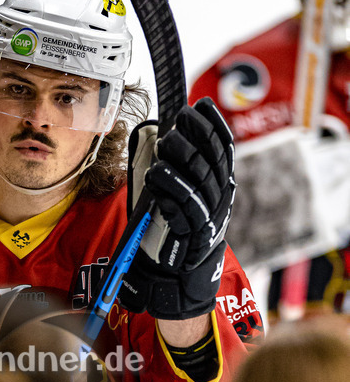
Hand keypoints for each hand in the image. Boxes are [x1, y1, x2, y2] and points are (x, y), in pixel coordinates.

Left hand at [118, 97, 235, 319]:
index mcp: (221, 186)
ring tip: (168, 140)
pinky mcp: (195, 234)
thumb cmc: (178, 232)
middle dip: (197, 136)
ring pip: (200, 182)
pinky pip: (184, 208)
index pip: (224, 150)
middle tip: (181, 117)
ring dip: (183, 158)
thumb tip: (166, 136)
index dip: (214, 126)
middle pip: (213, 162)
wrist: (182, 277)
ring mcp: (210, 217)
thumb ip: (180, 171)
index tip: (201, 104)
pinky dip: (170, 189)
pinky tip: (157, 173)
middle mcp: (220, 200)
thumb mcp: (182, 196)